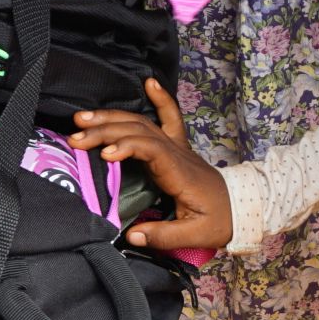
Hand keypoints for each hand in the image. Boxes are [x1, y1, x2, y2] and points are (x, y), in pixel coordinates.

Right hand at [68, 80, 233, 253]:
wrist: (242, 206)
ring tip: (82, 118)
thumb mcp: (196, 235)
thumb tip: (132, 236)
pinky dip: (161, 98)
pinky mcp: (177, 146)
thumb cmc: (220, 220)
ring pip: (142, 122)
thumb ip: (164, 236)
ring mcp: (176, 146)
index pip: (152, 149)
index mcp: (180, 172)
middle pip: (139, 131)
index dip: (128, 147)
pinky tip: (149, 83)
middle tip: (75, 137)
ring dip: (112, 118)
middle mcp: (176, 153)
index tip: (104, 155)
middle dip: (106, 130)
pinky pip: (169, 117)